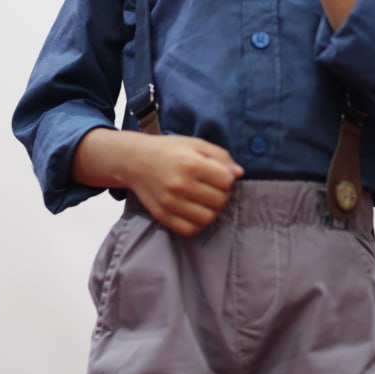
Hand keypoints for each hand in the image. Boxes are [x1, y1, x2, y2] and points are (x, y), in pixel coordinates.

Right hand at [128, 134, 243, 235]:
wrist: (135, 160)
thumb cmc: (169, 149)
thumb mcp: (196, 144)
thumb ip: (221, 156)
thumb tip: (239, 173)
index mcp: (191, 163)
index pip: (226, 181)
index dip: (227, 178)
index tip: (218, 175)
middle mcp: (180, 184)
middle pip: (219, 201)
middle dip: (221, 195)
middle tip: (212, 188)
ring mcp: (170, 202)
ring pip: (208, 218)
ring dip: (211, 210)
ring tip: (205, 200)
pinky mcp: (162, 216)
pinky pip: (190, 230)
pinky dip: (197, 223)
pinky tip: (195, 211)